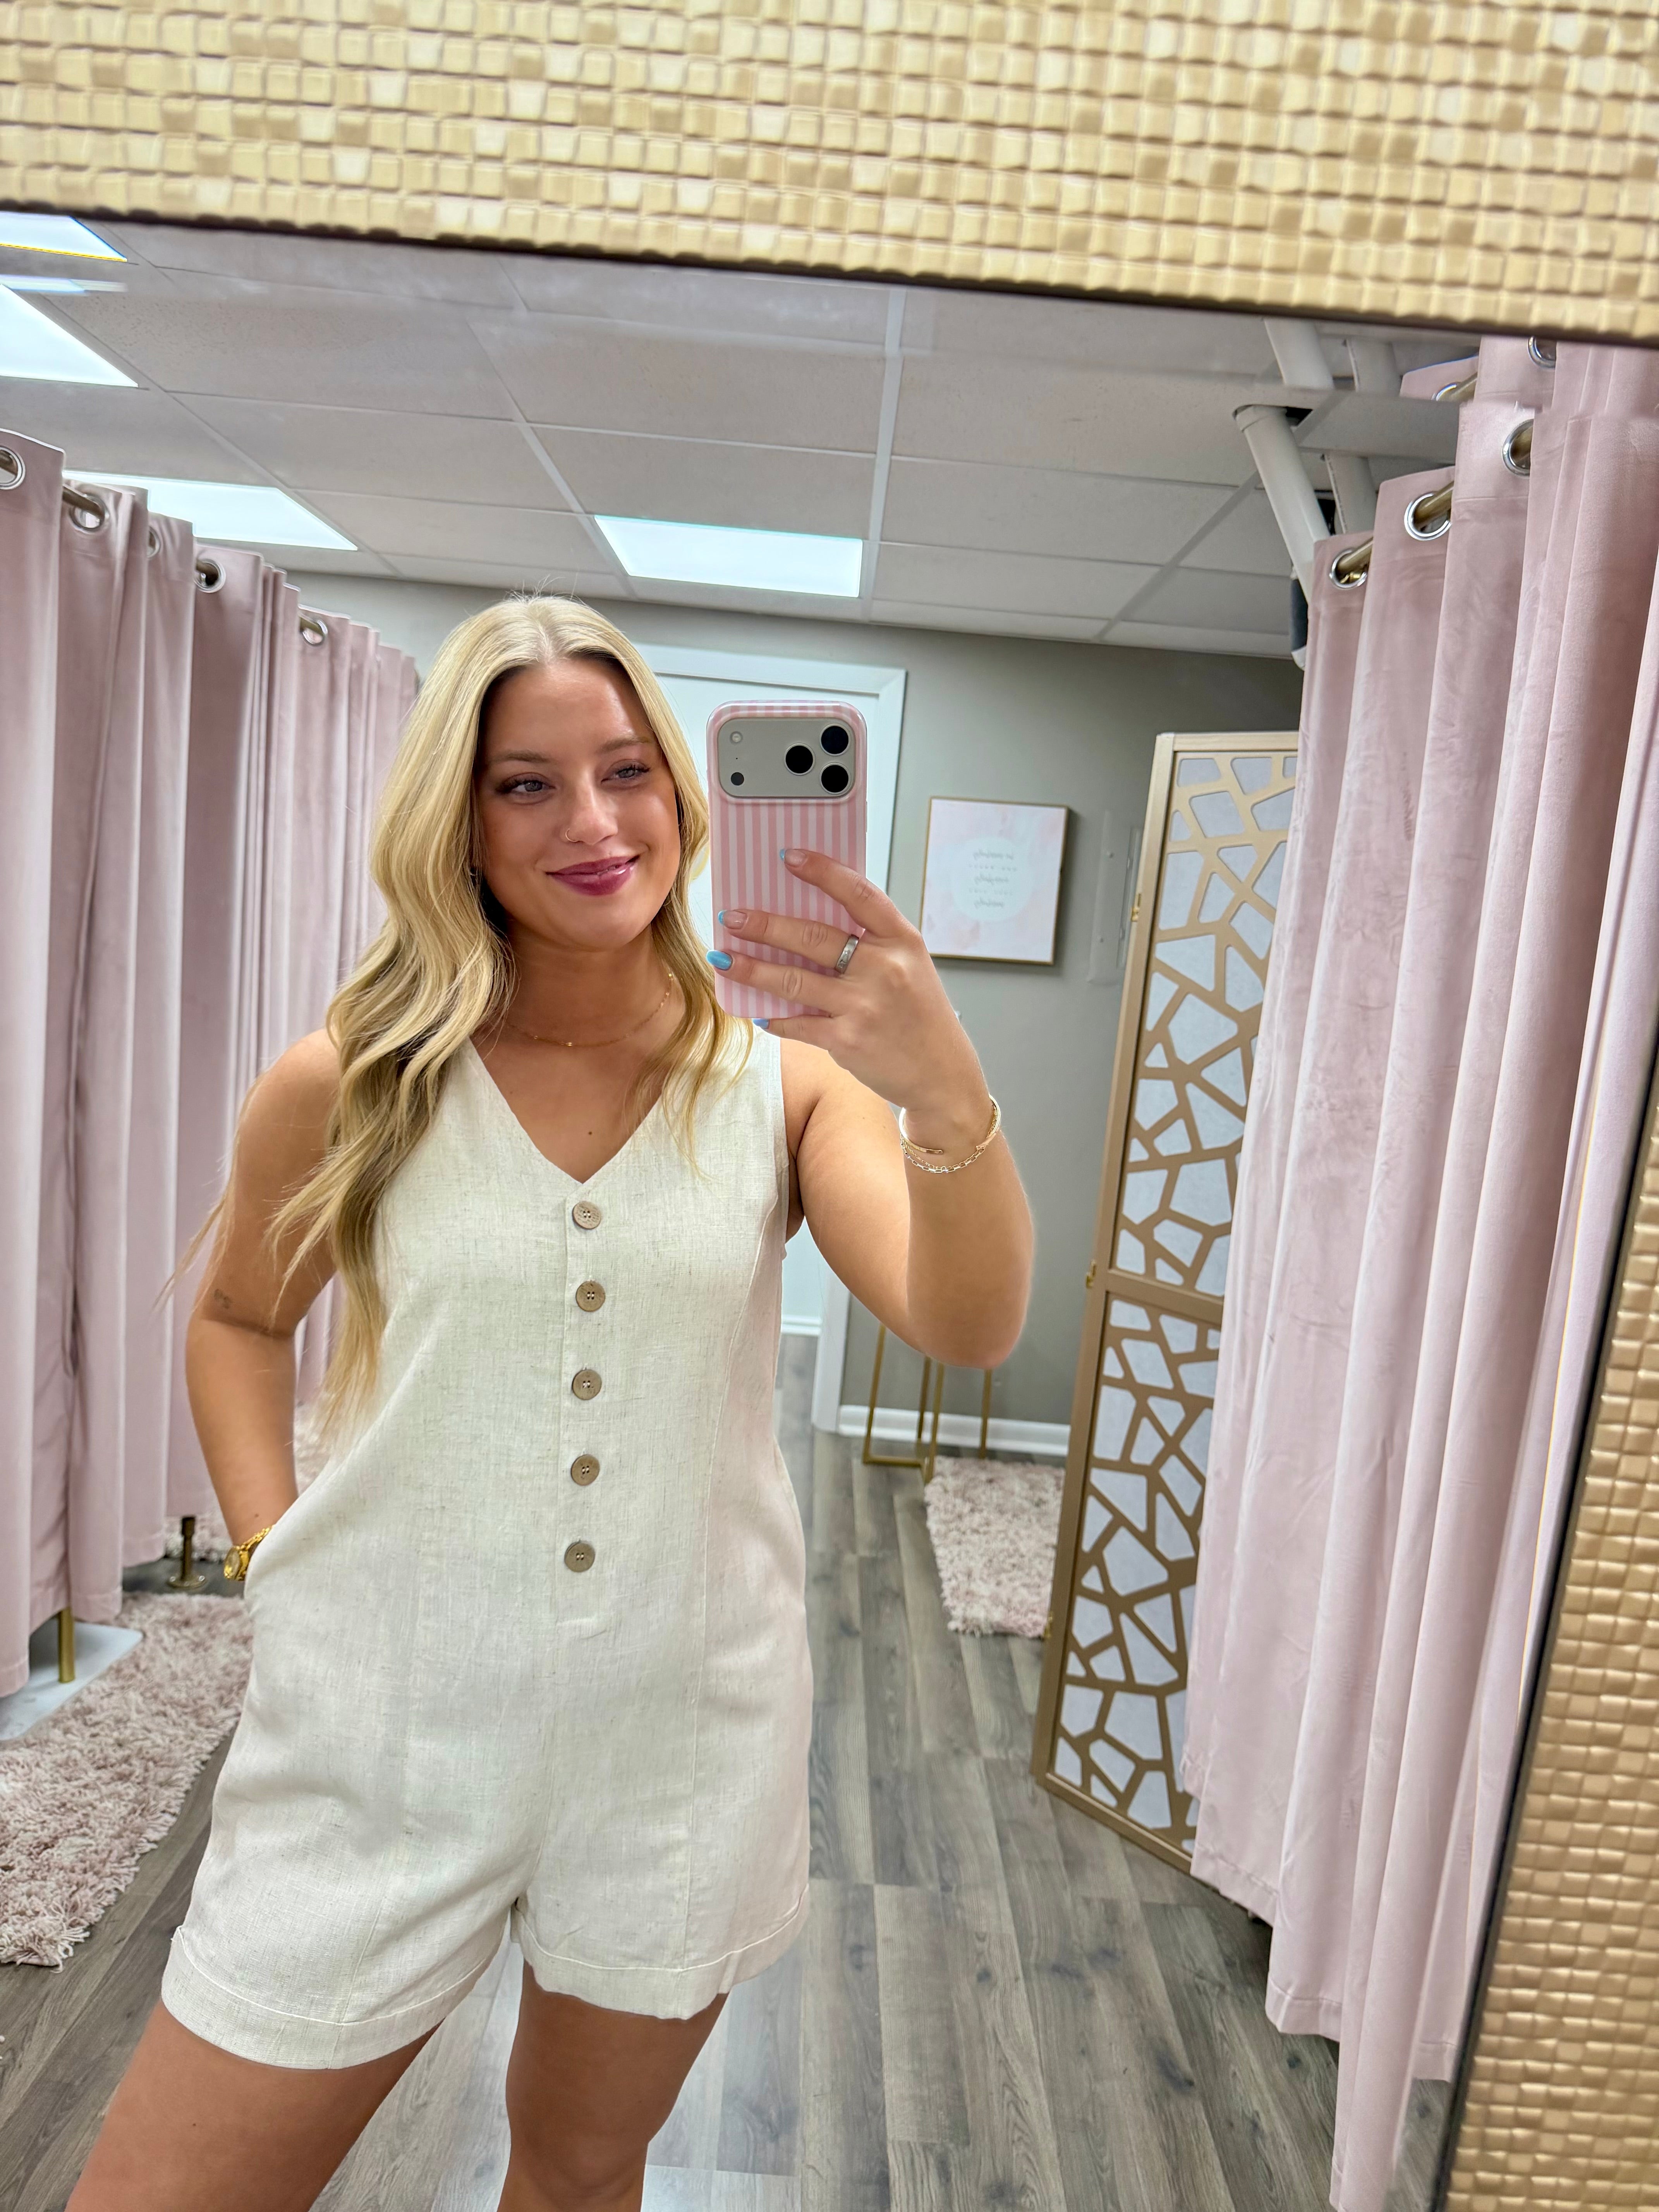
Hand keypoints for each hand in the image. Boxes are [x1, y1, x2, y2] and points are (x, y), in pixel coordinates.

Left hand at [712, 850, 992, 1150]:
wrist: (942, 1075)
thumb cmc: (920, 1015)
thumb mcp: (910, 965)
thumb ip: (870, 942)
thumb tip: (806, 921)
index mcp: (902, 940)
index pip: (858, 893)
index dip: (822, 872)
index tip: (788, 857)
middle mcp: (884, 968)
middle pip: (813, 937)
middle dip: (765, 925)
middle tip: (732, 917)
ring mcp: (864, 1005)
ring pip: (793, 980)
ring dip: (751, 969)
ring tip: (722, 959)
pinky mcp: (846, 1040)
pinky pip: (796, 1023)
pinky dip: (773, 1017)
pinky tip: (756, 1009)